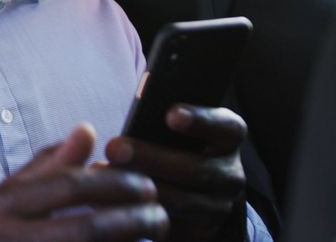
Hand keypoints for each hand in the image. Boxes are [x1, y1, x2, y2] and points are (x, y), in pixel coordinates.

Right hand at [0, 123, 168, 241]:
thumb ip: (45, 167)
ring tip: (154, 238)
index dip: (114, 184)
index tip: (145, 184)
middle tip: (160, 216)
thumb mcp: (1, 199)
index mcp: (1, 206)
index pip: (68, 186)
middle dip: (132, 221)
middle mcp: (8, 238)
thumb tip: (88, 130)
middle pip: (86, 229)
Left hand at [106, 105, 247, 240]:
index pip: (227, 126)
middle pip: (196, 168)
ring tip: (105, 174)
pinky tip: (114, 201)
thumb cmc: (176, 148)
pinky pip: (172, 225)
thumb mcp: (177, 131)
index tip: (170, 115)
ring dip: (142, 188)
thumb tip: (136, 105)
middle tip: (115, 148)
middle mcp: (230, 173)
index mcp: (228, 139)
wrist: (193, 196)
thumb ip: (161, 119)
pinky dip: (141, 212)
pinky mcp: (202, 231)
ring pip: (183, 200)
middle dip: (152, 158)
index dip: (201, 120)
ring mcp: (219, 205)